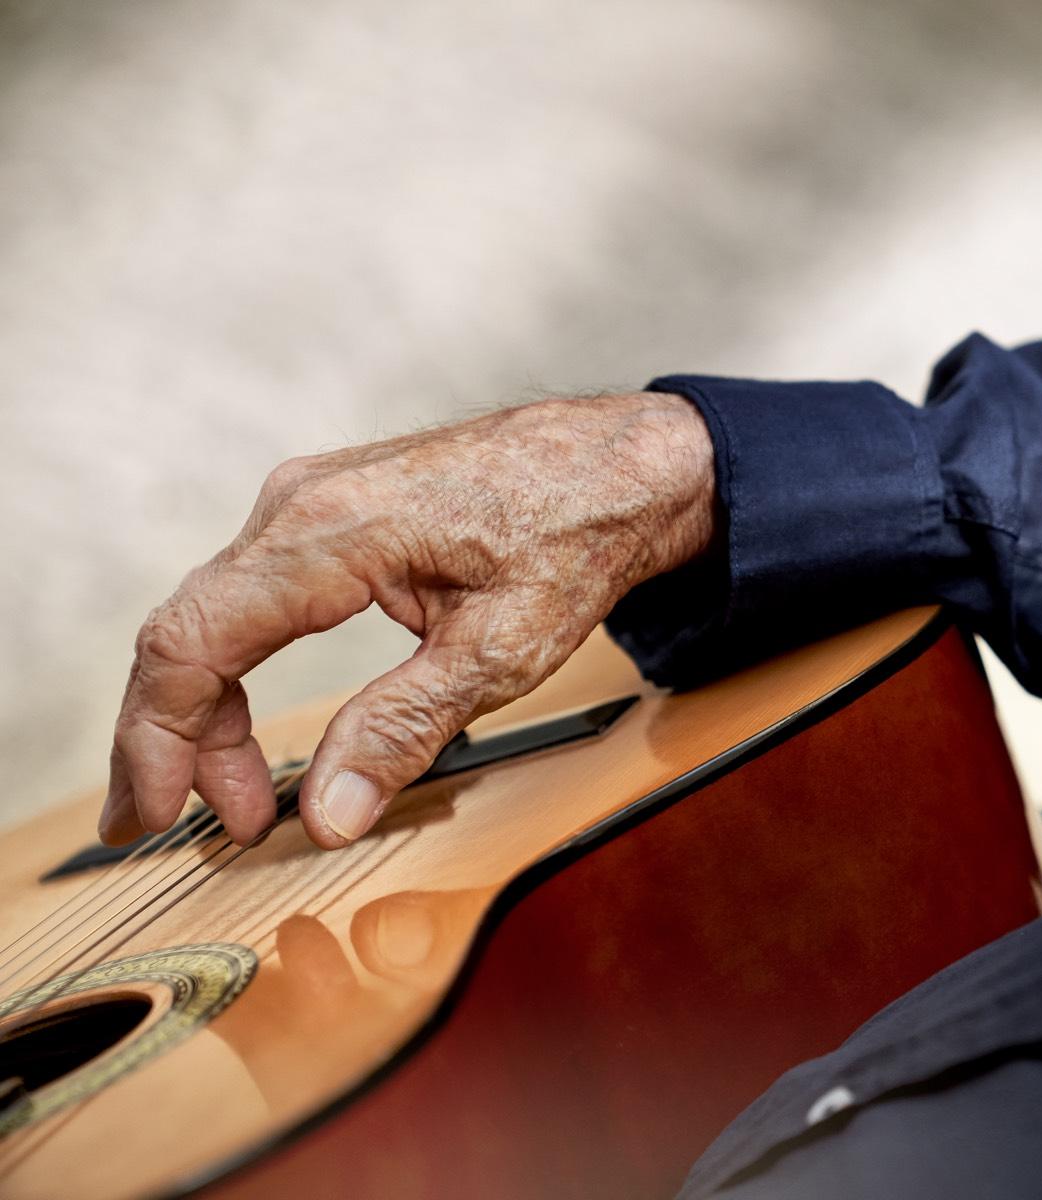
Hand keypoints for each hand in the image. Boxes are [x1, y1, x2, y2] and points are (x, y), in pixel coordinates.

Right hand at [100, 392, 714, 848]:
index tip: (155, 818)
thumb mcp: (500, 650)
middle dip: (178, 744)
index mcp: (326, 532)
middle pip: (185, 634)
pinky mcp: (327, 512)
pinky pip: (247, 598)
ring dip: (211, 715)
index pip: (190, 644)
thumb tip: (327, 813)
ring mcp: (307, 501)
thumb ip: (403, 728)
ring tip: (246, 800)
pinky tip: (256, 730)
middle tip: (210, 830)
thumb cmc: (573, 534)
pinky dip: (237, 671)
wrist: (619, 464)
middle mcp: (297, 504)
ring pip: (212, 617)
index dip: (159, 741)